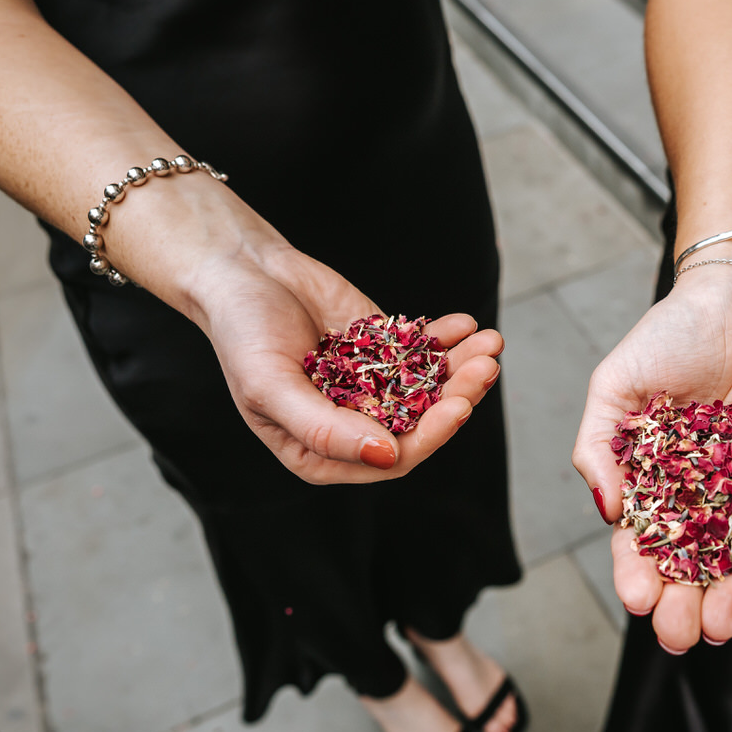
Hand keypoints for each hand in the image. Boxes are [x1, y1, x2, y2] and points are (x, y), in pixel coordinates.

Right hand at [188, 242, 502, 484]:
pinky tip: (466, 324)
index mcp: (323, 453)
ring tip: (490, 341)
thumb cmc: (243, 334)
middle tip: (487, 365)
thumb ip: (324, 428)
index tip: (458, 405)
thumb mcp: (271, 386)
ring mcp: (372, 385)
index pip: (391, 459)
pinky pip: (424, 350)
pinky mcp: (384, 348)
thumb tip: (387, 456)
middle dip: (459, 395)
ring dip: (464, 366)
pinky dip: (448, 338)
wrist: (242, 272)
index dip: (429, 436)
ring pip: (431, 386)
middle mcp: (354, 425)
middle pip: (421, 423)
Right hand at [571, 263, 731, 651]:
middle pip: (693, 563)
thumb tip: (609, 511)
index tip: (638, 598)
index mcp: (653, 478)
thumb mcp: (615, 385)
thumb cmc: (671, 333)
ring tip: (722, 622)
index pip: (643, 542)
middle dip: (686, 603)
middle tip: (681, 631)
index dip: (638, 574)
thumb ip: (601, 446)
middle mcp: (699, 490)